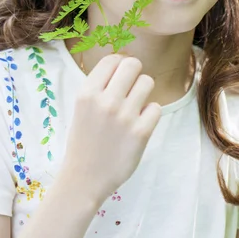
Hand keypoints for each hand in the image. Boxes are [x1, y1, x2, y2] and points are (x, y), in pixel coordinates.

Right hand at [62, 53, 161, 204]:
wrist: (84, 178)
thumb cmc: (84, 141)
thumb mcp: (82, 108)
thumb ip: (99, 86)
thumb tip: (123, 62)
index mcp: (87, 93)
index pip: (112, 59)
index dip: (120, 64)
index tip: (120, 77)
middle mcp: (105, 101)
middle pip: (133, 64)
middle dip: (134, 74)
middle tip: (131, 89)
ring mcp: (124, 117)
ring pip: (147, 82)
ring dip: (144, 93)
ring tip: (135, 107)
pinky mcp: (141, 133)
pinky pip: (156, 107)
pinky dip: (150, 114)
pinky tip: (139, 124)